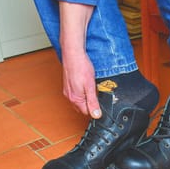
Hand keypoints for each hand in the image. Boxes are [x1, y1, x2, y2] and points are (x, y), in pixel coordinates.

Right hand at [59, 1, 100, 118]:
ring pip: (79, 101)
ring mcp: (67, 91)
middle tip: (98, 95)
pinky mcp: (67, 85)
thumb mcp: (90, 86)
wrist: (73, 53)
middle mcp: (70, 96)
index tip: (101, 105)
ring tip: (92, 89)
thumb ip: (93, 102)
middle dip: (90, 105)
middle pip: (82, 108)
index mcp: (75, 99)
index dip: (95, 110)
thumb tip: (96, 115)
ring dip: (86, 98)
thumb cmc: (81, 67)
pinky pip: (76, 94)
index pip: (87, 112)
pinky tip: (85, 85)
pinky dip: (82, 93)